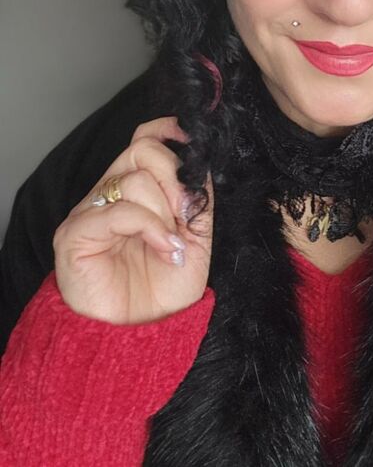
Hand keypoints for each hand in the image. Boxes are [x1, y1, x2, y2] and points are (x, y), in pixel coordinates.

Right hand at [53, 117, 212, 324]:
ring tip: (173, 244)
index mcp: (137, 188)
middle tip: (185, 214)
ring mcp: (91, 210)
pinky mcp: (75, 234)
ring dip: (165, 213)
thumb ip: (198, 199)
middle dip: (175, 178)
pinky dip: (151, 227)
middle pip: (143, 149)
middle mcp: (111, 192)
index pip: (145, 137)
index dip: (169, 131)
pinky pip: (120, 211)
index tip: (195, 147)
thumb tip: (201, 165)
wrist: (139, 335)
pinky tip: (165, 249)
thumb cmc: (163, 289)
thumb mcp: (196, 237)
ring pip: (135, 180)